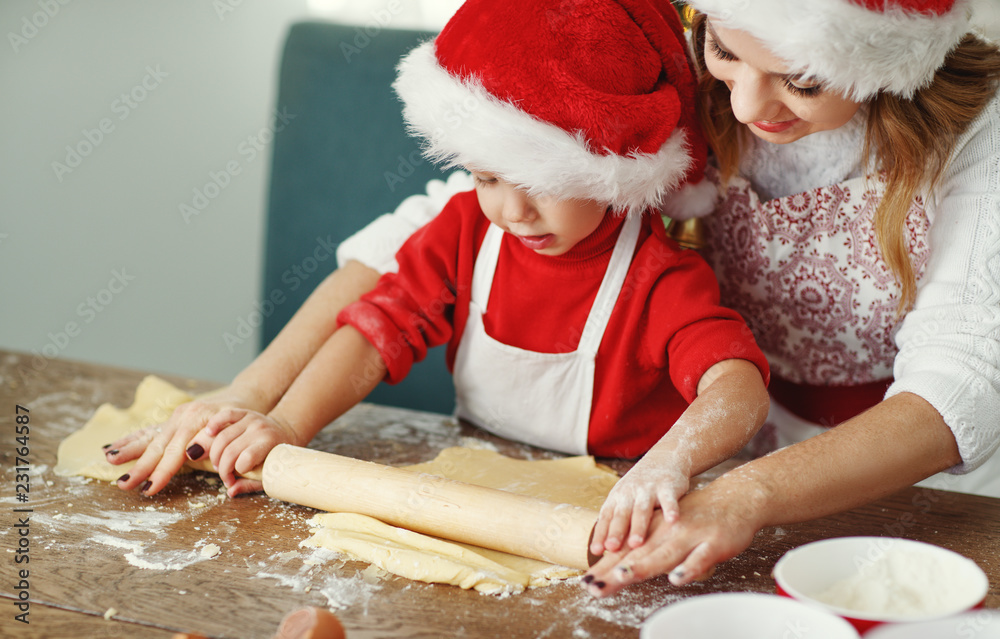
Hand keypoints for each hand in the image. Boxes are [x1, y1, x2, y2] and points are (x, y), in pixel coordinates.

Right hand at [104, 388, 261, 495]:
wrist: (243, 400)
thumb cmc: (242, 419)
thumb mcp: (234, 428)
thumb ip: (213, 440)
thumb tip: (191, 452)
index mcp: (196, 419)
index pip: (175, 452)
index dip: (161, 472)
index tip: (149, 489)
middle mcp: (182, 417)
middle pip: (158, 446)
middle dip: (139, 467)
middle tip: (123, 484)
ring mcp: (175, 417)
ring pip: (149, 436)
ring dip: (129, 450)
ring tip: (109, 460)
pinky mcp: (173, 419)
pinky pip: (149, 431)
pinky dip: (131, 439)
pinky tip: (112, 447)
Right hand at [201, 408, 299, 496]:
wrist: (285, 434)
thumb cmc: (276, 458)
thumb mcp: (269, 474)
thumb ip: (250, 484)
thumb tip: (230, 492)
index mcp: (269, 443)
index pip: (246, 458)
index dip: (235, 471)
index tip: (234, 479)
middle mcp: (260, 429)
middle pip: (230, 450)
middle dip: (222, 468)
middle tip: (224, 476)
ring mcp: (251, 419)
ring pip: (222, 436)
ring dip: (215, 455)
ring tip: (218, 464)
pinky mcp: (244, 412)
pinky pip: (224, 415)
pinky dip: (214, 423)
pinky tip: (208, 433)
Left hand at [582, 476, 764, 597]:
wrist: (734, 497)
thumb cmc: (696, 517)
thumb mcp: (667, 529)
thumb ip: (646, 549)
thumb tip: (619, 568)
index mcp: (653, 531)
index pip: (624, 551)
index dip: (605, 567)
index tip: (586, 582)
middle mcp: (666, 532)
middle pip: (636, 554)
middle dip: (614, 570)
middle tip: (594, 585)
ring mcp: (688, 536)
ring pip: (663, 552)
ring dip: (644, 564)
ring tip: (624, 575)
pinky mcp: (712, 542)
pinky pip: (699, 557)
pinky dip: (688, 567)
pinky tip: (676, 577)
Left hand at [590, 457, 688, 555]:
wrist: (664, 458)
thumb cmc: (641, 488)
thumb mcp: (625, 501)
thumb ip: (618, 523)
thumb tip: (607, 553)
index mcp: (617, 498)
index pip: (606, 517)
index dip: (600, 533)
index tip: (595, 551)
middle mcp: (630, 493)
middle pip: (621, 514)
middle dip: (616, 532)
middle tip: (611, 548)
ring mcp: (649, 489)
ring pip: (642, 509)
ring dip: (639, 526)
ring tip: (636, 544)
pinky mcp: (668, 486)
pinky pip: (669, 499)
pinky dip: (670, 509)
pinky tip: (672, 521)